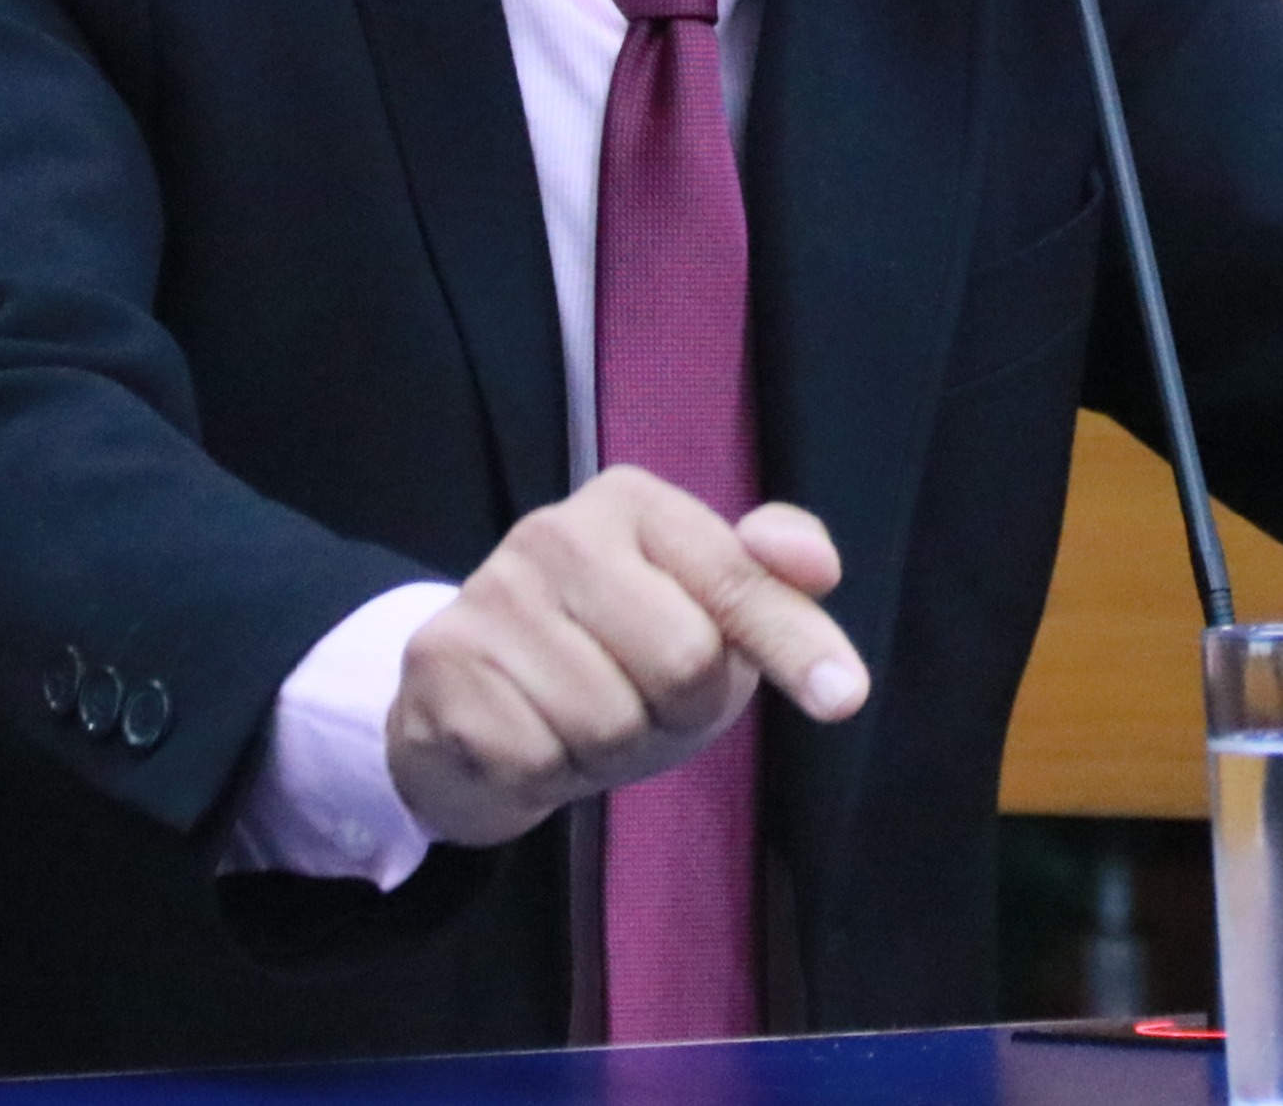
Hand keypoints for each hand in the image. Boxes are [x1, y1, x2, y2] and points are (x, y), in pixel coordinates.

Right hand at [384, 468, 868, 847]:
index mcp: (631, 503)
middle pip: (684, 662)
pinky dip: (550, 779)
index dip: (794, 644)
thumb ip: (767, 585)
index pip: (737, 576)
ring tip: (580, 724)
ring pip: (610, 724)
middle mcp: (552, 531)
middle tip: (644, 705)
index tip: (843, 698)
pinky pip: (541, 764)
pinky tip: (529, 742)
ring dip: (612, 754)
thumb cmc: (613, 655)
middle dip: (680, 713)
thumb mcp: (703, 615)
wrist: (467, 708)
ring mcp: (487, 598)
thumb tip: (817, 565)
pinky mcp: (439, 672)